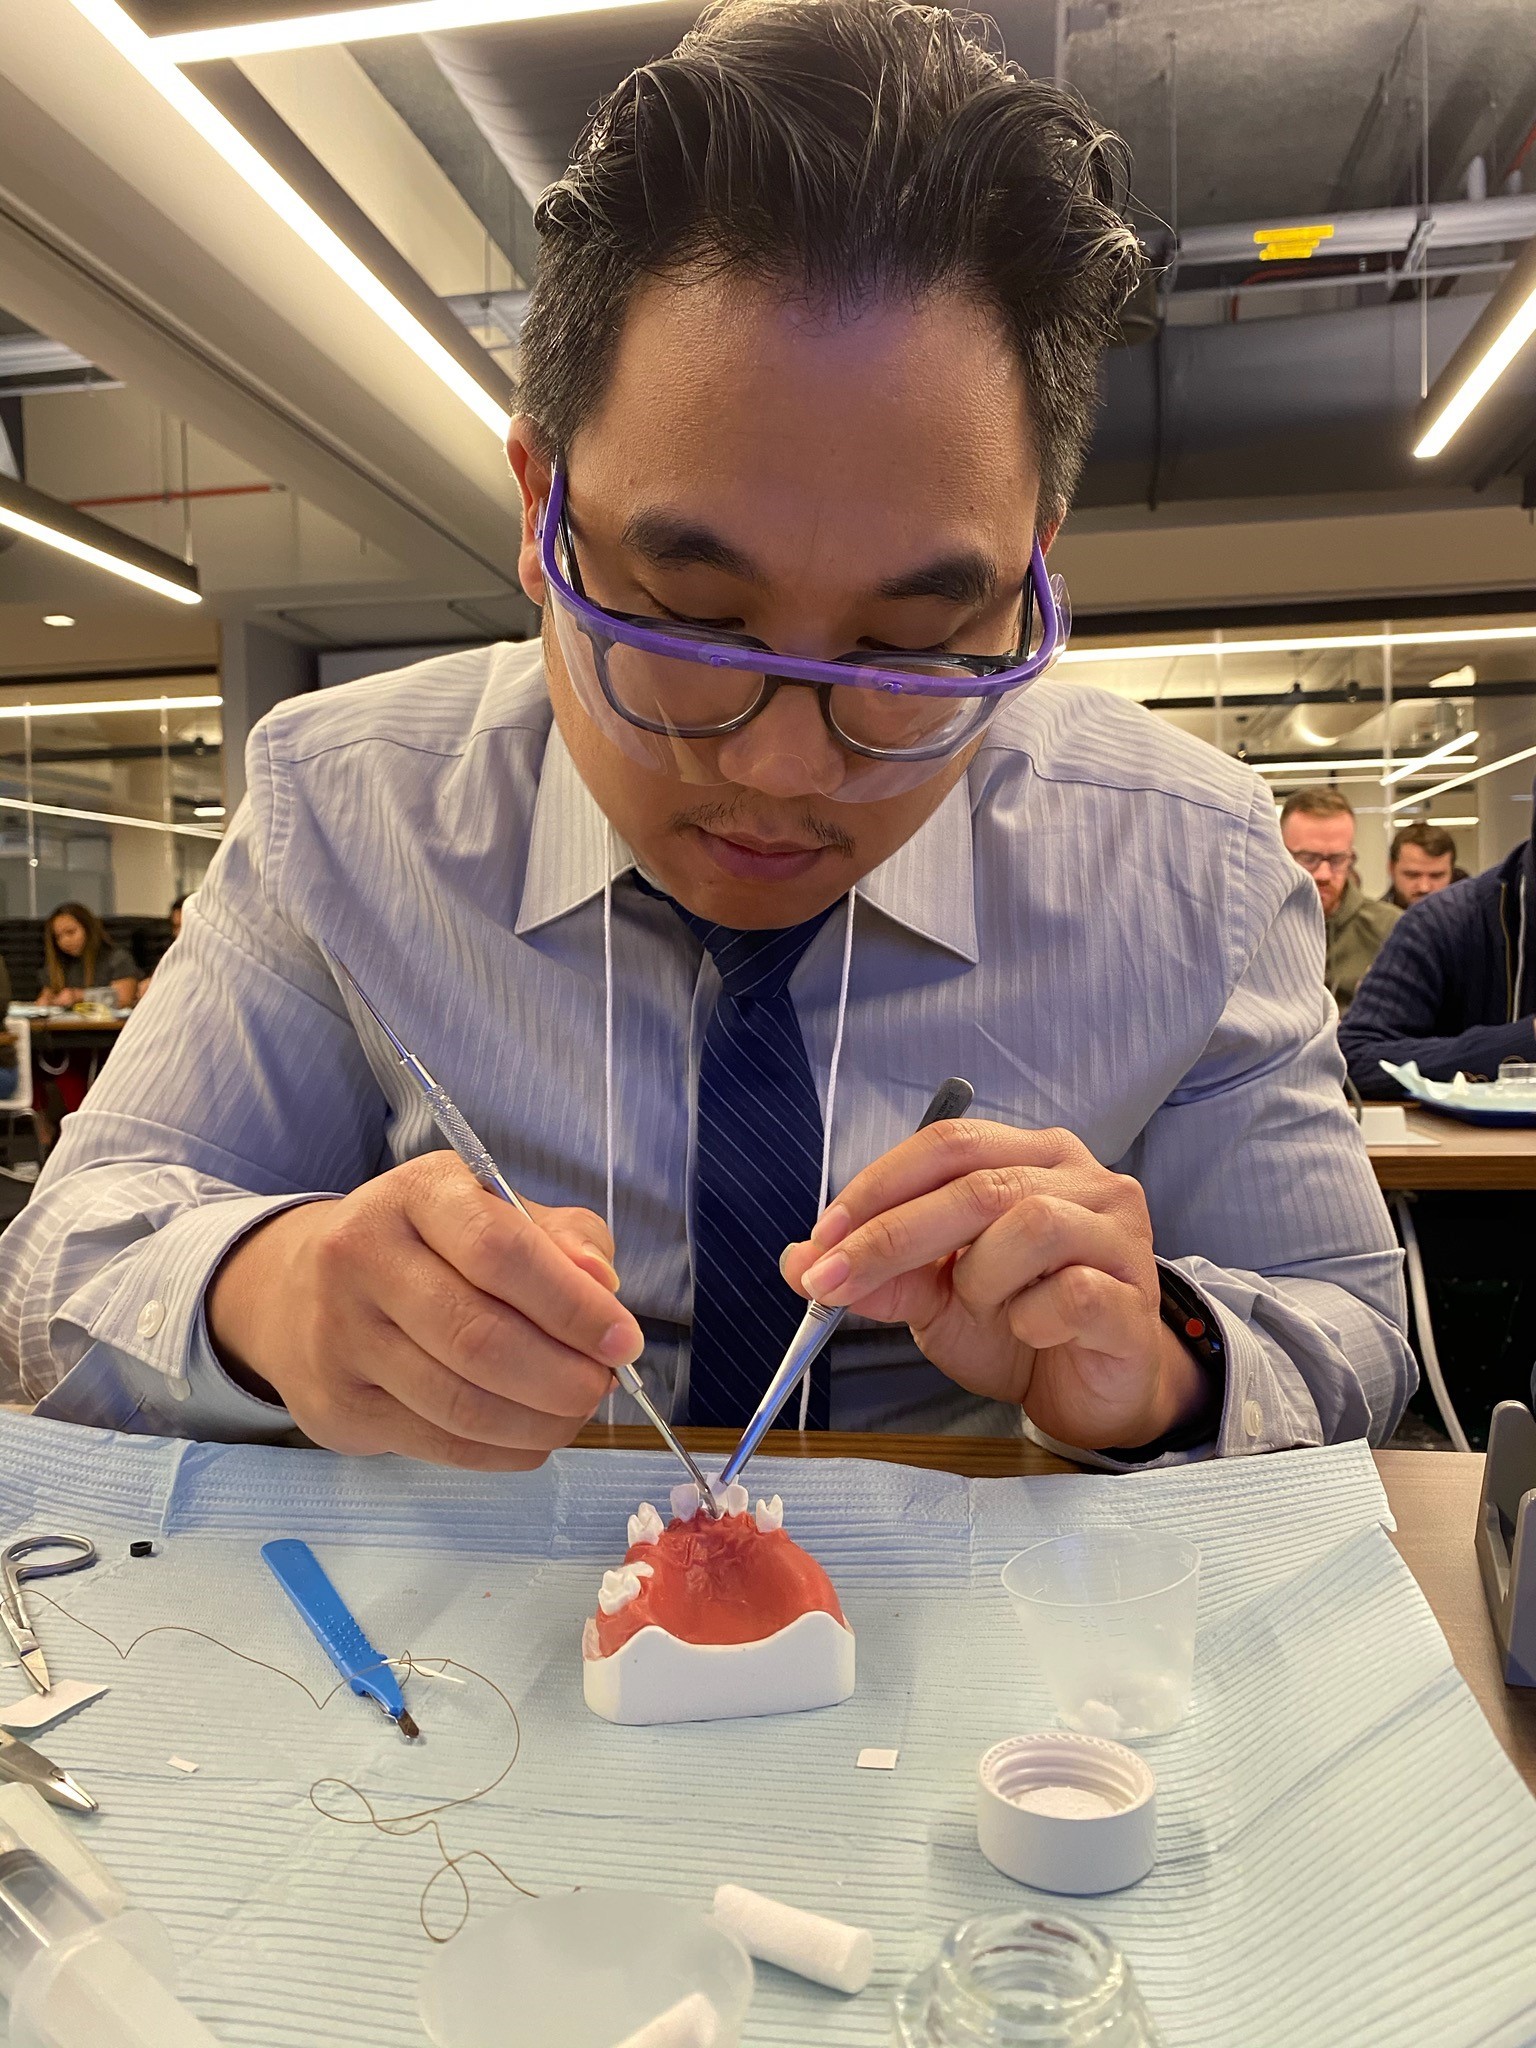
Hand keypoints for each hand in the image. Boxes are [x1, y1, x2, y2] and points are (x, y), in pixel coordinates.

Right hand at [207, 1153, 643, 1468]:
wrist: (304, 1290)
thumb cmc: (431, 1247)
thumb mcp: (497, 1212)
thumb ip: (563, 1239)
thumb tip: (603, 1287)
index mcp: (416, 1194)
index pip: (499, 1251)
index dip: (571, 1304)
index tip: (623, 1341)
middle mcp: (363, 1257)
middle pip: (478, 1336)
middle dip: (561, 1375)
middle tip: (601, 1387)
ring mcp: (341, 1335)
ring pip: (459, 1402)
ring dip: (537, 1421)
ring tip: (574, 1413)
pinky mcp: (337, 1403)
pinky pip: (438, 1443)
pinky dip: (503, 1452)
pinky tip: (533, 1437)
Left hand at [781, 1120, 1209, 1450]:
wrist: (1092, 1393)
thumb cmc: (1017, 1323)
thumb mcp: (934, 1297)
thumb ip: (878, 1275)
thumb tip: (799, 1262)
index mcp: (1032, 1156)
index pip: (948, 1144)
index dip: (879, 1186)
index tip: (822, 1238)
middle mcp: (1084, 1180)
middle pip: (979, 1183)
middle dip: (892, 1235)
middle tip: (833, 1282)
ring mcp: (1119, 1235)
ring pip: (1032, 1225)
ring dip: (981, 1276)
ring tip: (981, 1306)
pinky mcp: (1135, 1298)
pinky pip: (1072, 1292)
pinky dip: (1029, 1317)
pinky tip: (1027, 1331)